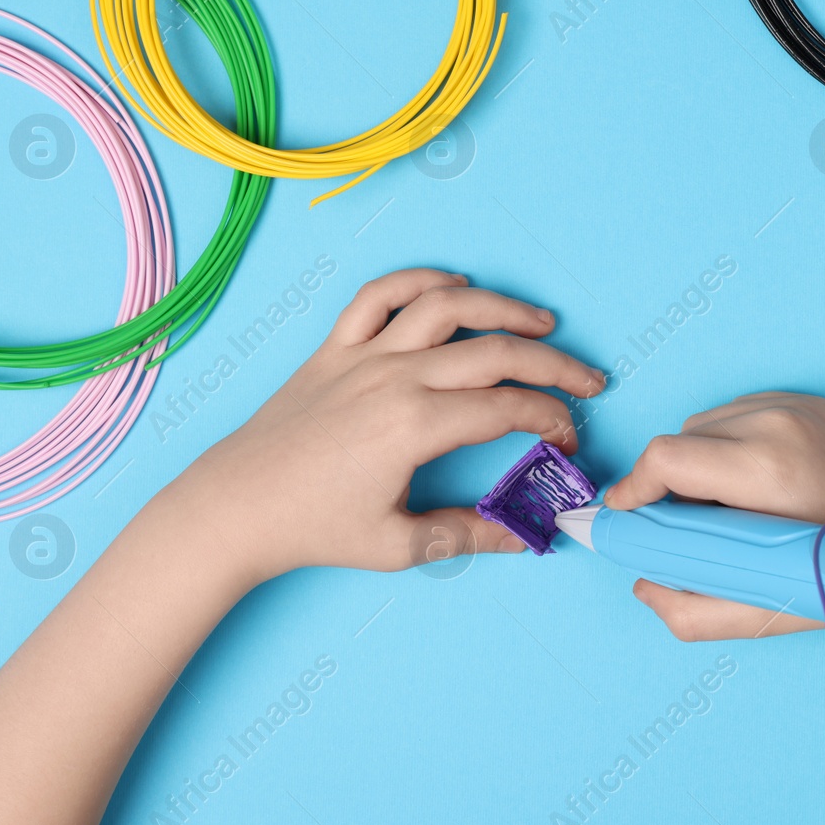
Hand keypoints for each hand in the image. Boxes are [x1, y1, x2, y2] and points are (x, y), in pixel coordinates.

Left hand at [152, 268, 605, 583]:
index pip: (508, 408)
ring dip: (502, 308)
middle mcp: (394, 378)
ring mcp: (362, 356)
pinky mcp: (334, 348)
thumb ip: (469, 533)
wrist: (236, 506)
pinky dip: (420, 281)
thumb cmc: (313, 529)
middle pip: (495, 352)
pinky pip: (380, 294)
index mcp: (414, 426)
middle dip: (554, 365)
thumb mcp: (398, 544)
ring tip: (541, 324)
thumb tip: (526, 536)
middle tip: (589, 379)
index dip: (552, 419)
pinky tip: (454, 287)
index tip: (568, 439)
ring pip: (446, 306)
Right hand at [605, 393, 824, 641]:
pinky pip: (746, 411)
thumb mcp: (758, 614)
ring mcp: (802, 405)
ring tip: (728, 506)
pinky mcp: (816, 402)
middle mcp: (783, 423)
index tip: (626, 513)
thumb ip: (688, 609)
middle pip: (684, 438)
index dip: (635, 487)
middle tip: (689, 525)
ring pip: (712, 422)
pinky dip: (736, 443)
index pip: (667, 457)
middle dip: (673, 482)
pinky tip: (756, 482)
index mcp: (768, 468)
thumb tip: (644, 583)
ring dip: (703, 460)